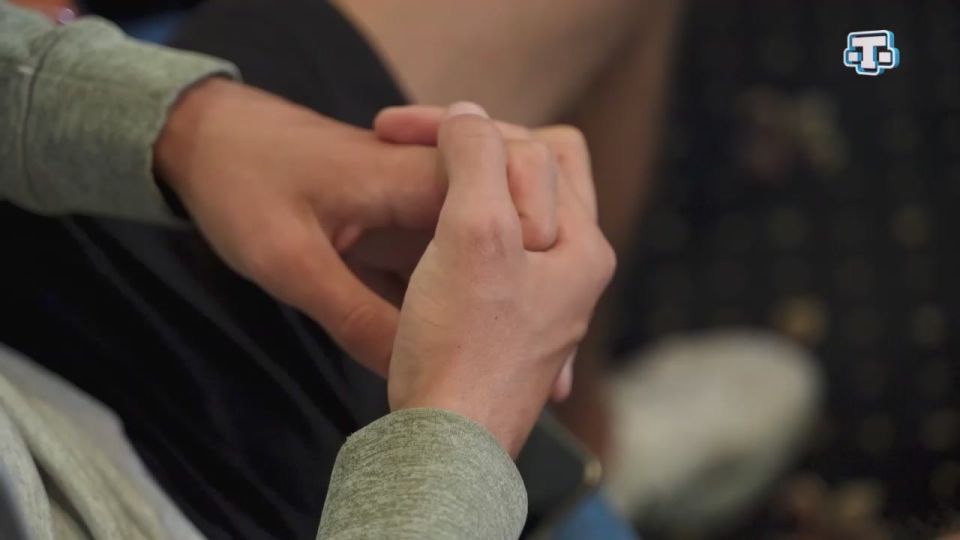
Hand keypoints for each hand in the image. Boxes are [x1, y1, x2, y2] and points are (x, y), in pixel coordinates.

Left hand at [154, 80, 559, 375]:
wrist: (205, 138)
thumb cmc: (241, 182)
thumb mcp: (290, 260)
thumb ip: (354, 317)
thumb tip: (412, 375)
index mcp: (415, 179)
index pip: (507, 210)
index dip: (529, 277)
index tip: (530, 344)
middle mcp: (430, 191)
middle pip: (506, 242)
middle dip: (525, 307)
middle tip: (547, 379)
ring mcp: (414, 211)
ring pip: (477, 264)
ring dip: (495, 313)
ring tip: (527, 382)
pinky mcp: (395, 229)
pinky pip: (439, 273)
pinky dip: (453, 310)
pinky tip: (468, 360)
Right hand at [387, 103, 614, 455]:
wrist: (444, 442)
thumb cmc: (461, 345)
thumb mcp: (473, 234)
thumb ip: (478, 158)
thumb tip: (470, 113)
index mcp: (583, 245)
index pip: (537, 146)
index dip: (467, 127)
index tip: (396, 129)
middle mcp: (574, 269)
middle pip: (535, 175)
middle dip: (475, 153)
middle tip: (413, 146)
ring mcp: (542, 295)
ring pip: (510, 212)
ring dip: (463, 190)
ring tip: (414, 188)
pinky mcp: (508, 320)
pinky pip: (490, 251)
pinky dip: (457, 228)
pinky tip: (421, 235)